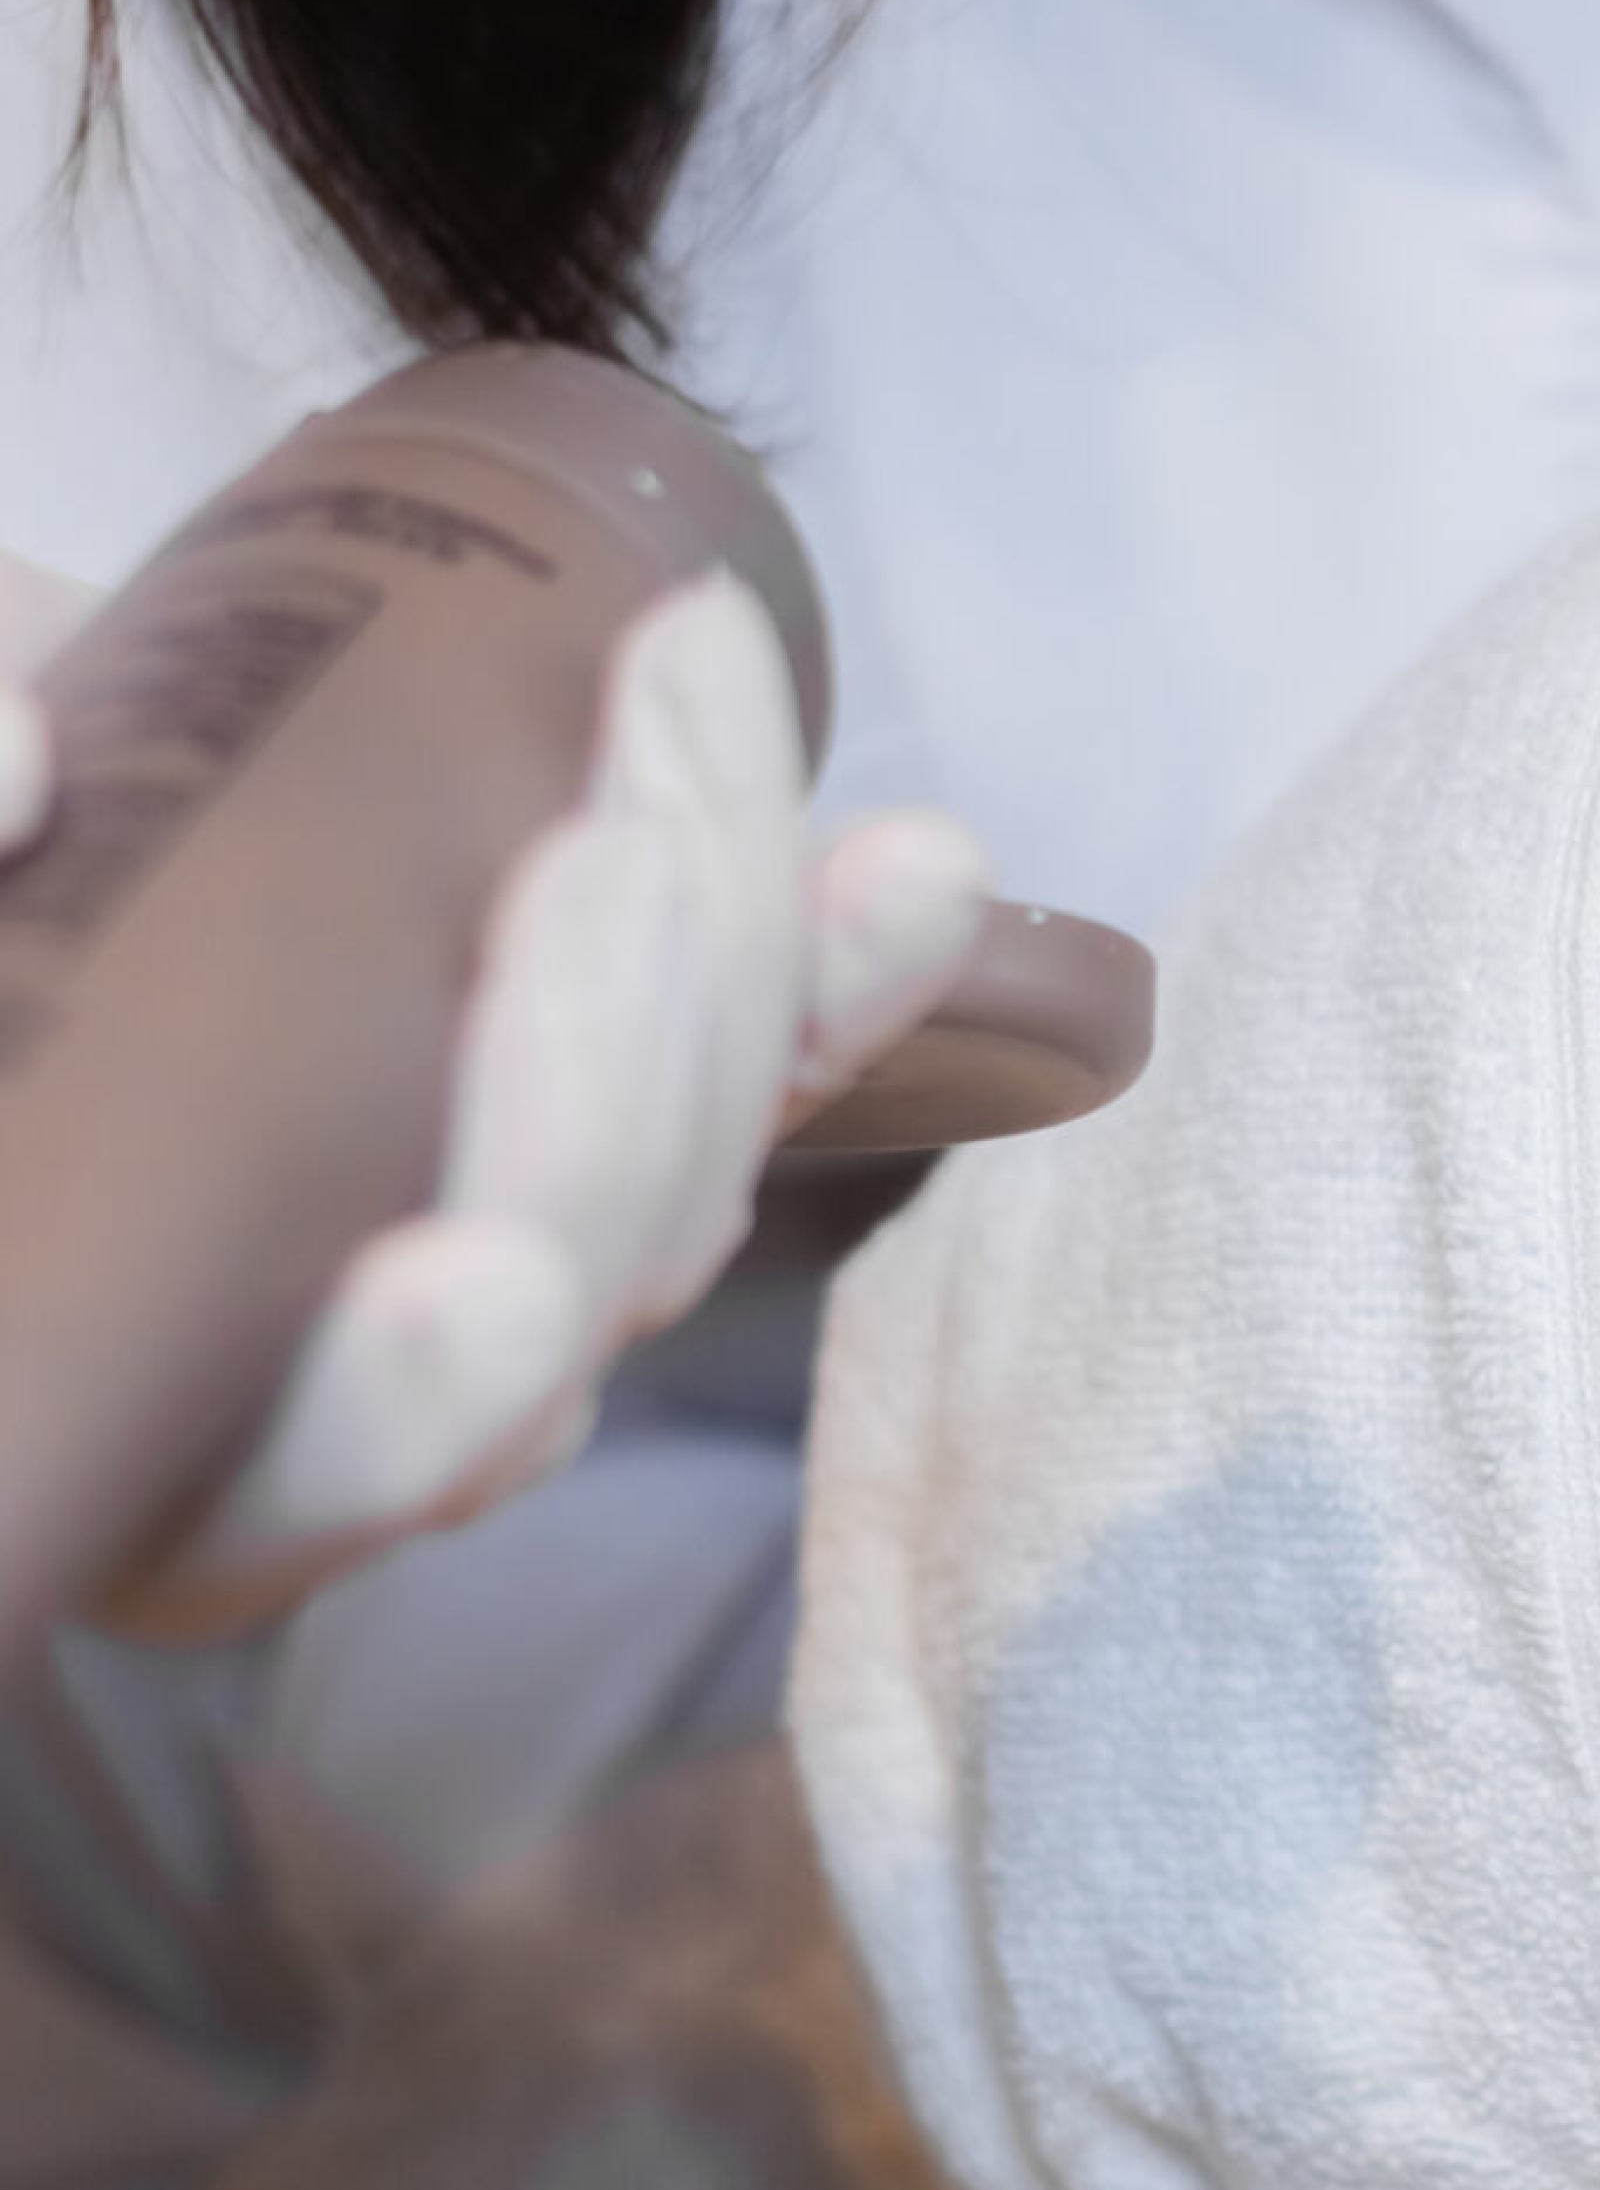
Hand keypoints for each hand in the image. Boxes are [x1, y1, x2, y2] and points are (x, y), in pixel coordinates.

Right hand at [2, 563, 990, 1637]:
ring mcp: (505, 1259)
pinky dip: (848, 965)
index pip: (287, 1478)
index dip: (397, 1407)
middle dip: (611, 1078)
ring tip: (693, 711)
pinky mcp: (635, 1122)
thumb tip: (7, 777)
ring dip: (731, 955)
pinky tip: (919, 861)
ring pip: (680, 1176)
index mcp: (122, 1408)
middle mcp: (327, 1396)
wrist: (29, 803)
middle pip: (547, 1296)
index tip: (469, 1284)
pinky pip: (775, 1069)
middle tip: (607, 852)